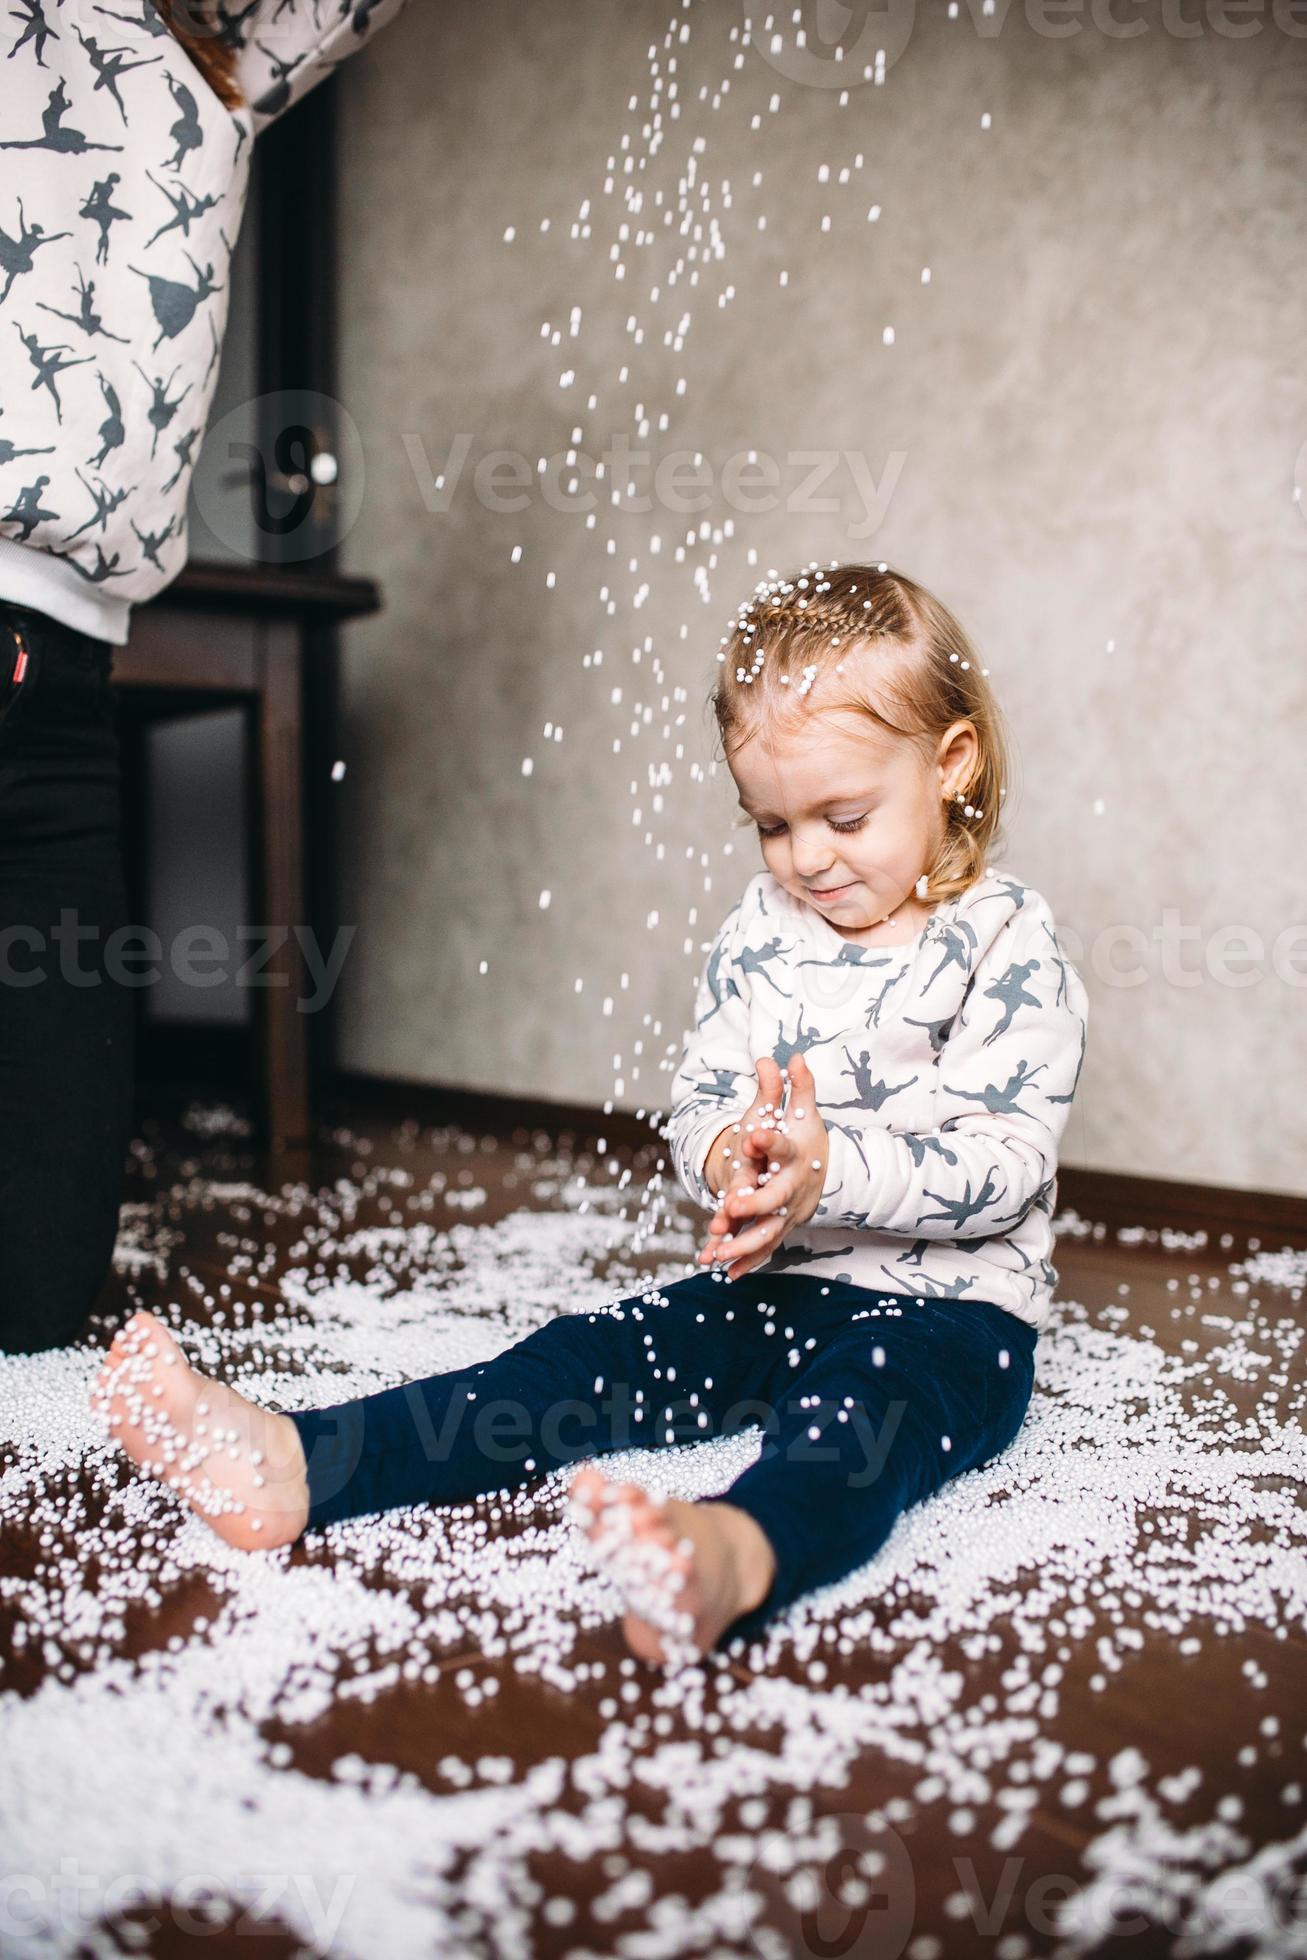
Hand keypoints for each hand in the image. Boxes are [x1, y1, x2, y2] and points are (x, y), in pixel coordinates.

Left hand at [697, 1053, 829, 1280]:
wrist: (824, 1171)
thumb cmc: (804, 1137)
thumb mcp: (801, 1111)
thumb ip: (797, 1087)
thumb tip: (791, 1056)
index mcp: (796, 1155)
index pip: (782, 1146)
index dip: (768, 1140)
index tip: (750, 1133)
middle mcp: (793, 1186)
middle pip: (776, 1198)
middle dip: (754, 1204)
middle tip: (731, 1207)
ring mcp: (788, 1212)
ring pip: (767, 1231)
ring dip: (744, 1244)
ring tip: (718, 1253)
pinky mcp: (780, 1229)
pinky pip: (764, 1248)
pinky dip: (747, 1262)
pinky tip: (727, 1274)